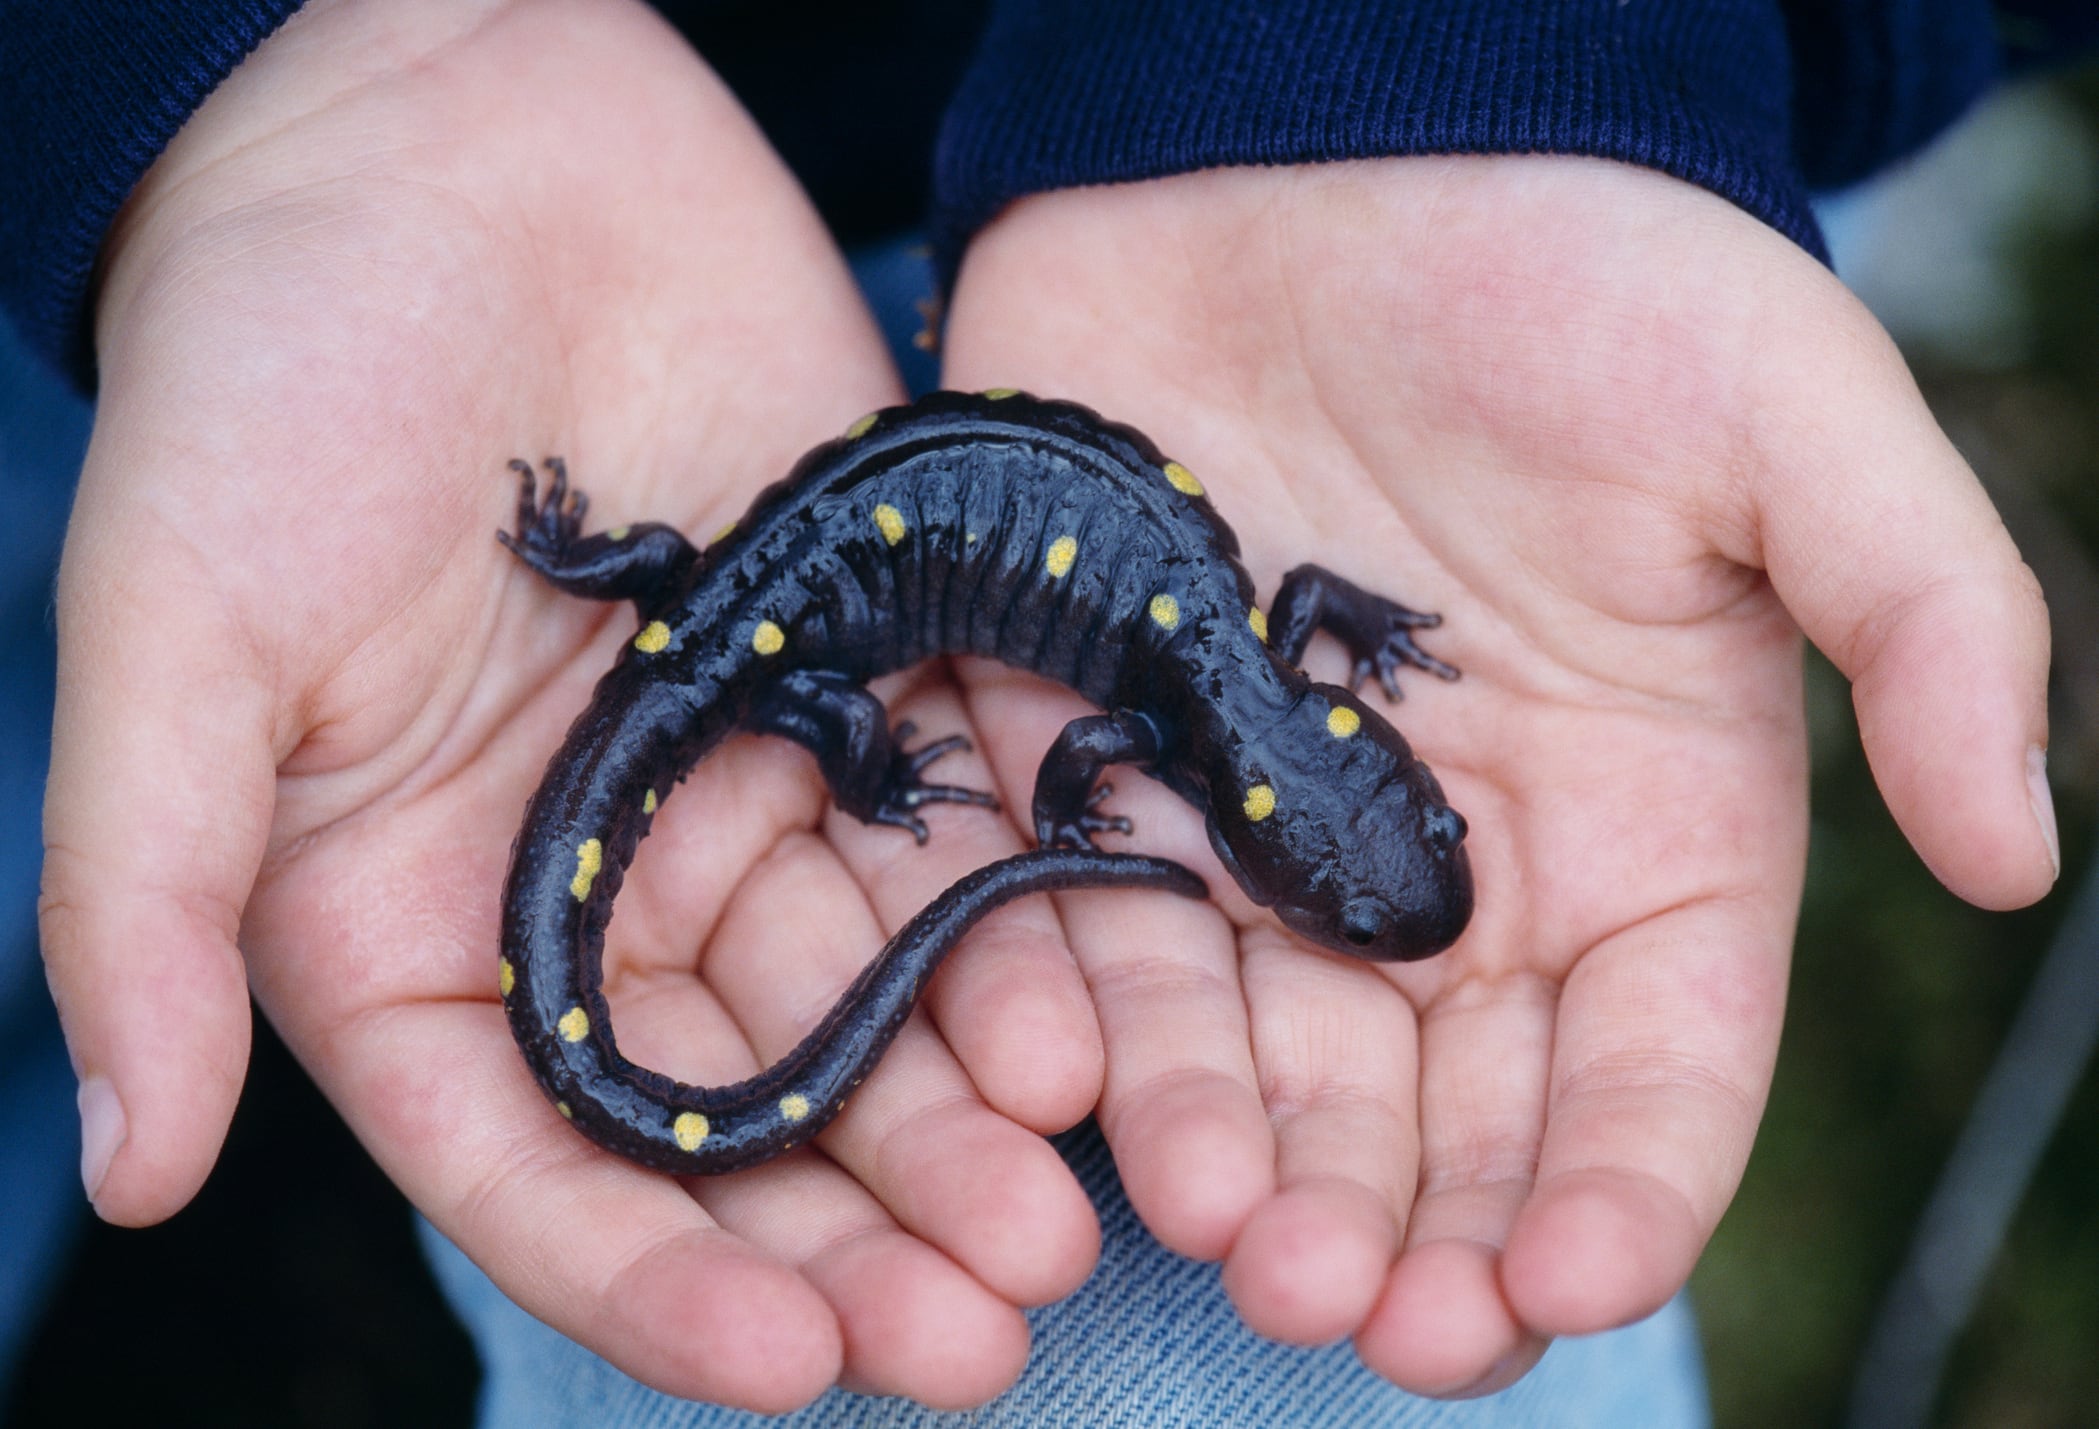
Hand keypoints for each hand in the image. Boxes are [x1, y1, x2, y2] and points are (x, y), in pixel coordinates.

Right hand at [39, 0, 1106, 1407]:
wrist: (457, 128)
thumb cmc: (267, 367)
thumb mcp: (173, 635)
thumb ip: (149, 897)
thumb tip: (127, 1168)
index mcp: (418, 916)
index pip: (544, 1158)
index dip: (658, 1279)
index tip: (793, 1367)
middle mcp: (595, 876)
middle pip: (741, 1100)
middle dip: (861, 1226)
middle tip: (991, 1330)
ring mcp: (742, 776)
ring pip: (874, 988)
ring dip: (970, 1106)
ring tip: (1076, 1204)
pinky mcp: (863, 664)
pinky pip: (959, 820)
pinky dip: (1029, 918)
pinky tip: (1110, 1008)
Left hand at [940, 156, 2056, 1393]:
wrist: (1319, 149)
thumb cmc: (1577, 268)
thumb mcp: (1786, 419)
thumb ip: (1922, 624)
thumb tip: (2015, 854)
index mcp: (1639, 827)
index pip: (1650, 1069)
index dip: (1618, 1196)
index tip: (1564, 1287)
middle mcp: (1452, 865)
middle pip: (1441, 1109)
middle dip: (1411, 1230)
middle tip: (1362, 1317)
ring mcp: (1266, 826)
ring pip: (1261, 1055)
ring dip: (1246, 1163)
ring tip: (1235, 1243)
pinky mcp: (1112, 757)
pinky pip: (1091, 926)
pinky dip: (1087, 1024)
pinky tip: (1078, 1100)